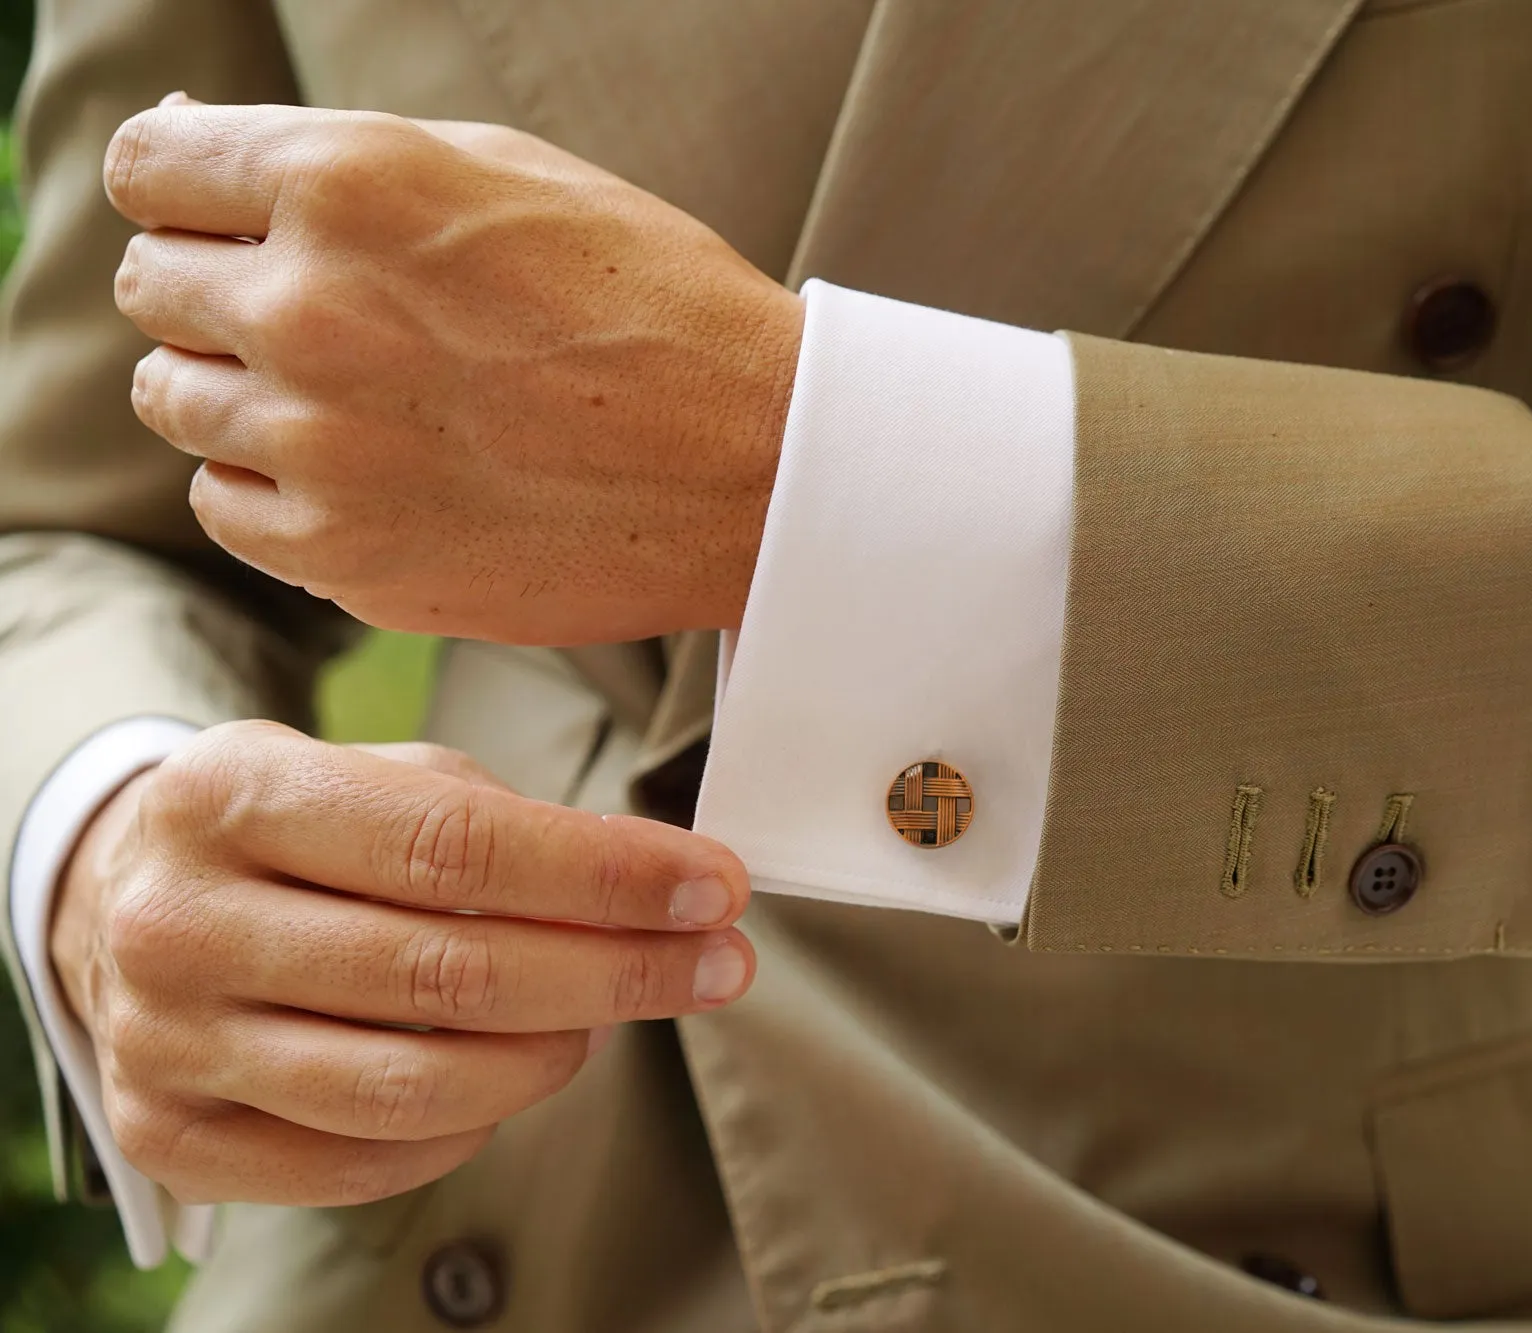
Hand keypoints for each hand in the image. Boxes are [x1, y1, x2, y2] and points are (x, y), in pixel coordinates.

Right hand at [50, 722, 753, 1205]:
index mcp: (234, 794)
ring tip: (610, 1017)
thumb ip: (494, 818)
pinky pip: (368, 1158)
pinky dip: (471, 1125)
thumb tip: (654, 887)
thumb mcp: (369, 770)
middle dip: (619, 971)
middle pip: (449, 973)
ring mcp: (168, 1040)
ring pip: (414, 1085)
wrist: (120, 898)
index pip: (455, 845)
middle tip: (716, 962)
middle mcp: (182, 921)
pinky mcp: (174, 1137)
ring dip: (555, 1056)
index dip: (606, 875)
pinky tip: (512, 1072)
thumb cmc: (289, 830)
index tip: (712, 886)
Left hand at [104, 98, 804, 644]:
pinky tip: (374, 473)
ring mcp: (319, 447)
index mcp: (347, 184)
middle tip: (331, 318)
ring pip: (174, 402)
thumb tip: (198, 150)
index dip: (190, 193)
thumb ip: (341, 158)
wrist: (760, 467)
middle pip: (153, 287)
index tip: (231, 222)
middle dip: (221, 290)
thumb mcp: (507, 172)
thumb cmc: (654, 304)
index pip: (149, 168)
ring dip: (241, 392)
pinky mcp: (345, 556)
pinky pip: (229, 509)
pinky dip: (278, 490)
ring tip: (359, 400)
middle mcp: (309, 310)